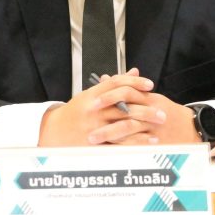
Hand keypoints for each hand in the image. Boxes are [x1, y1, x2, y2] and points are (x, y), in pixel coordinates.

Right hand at [38, 68, 161, 145]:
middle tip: (162, 111)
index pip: (116, 83)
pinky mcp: (96, 142)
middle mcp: (94, 109)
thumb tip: (135, 71)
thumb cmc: (75, 111)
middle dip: (146, 108)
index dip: (135, 82)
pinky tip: (149, 140)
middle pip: (124, 104)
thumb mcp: (91, 94)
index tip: (150, 84)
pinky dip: (136, 141)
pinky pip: (120, 142)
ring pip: (124, 123)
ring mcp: (94, 126)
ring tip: (159, 124)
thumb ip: (113, 84)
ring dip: (145, 124)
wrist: (53, 131)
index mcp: (93, 94)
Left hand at [88, 72, 201, 145]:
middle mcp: (151, 110)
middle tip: (87, 123)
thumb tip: (105, 78)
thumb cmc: (166, 111)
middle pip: (125, 111)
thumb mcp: (148, 96)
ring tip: (93, 139)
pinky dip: (124, 146)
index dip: (108, 96)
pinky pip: (138, 143)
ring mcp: (154, 126)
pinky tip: (110, 150)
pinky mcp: (158, 141)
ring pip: (130, 128)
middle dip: (105, 117)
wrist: (191, 127)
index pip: (126, 91)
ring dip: (110, 133)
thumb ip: (126, 88)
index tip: (92, 102)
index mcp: (147, 97)